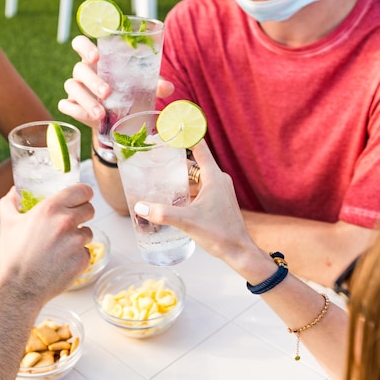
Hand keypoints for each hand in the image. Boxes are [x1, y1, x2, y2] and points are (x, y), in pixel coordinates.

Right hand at [0, 183, 94, 304]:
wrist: (17, 288)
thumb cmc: (12, 256)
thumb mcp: (7, 223)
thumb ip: (10, 202)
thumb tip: (13, 192)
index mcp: (51, 208)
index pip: (83, 190)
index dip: (83, 194)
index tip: (80, 199)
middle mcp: (66, 222)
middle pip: (90, 209)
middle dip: (82, 214)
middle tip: (69, 223)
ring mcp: (76, 242)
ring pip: (89, 232)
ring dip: (79, 236)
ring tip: (60, 246)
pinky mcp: (82, 260)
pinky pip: (86, 252)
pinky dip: (77, 255)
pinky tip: (61, 261)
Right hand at [58, 35, 174, 128]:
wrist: (117, 117)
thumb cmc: (128, 92)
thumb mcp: (141, 86)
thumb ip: (153, 84)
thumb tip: (168, 88)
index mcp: (97, 58)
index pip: (80, 43)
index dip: (84, 46)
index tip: (96, 56)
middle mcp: (83, 70)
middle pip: (78, 69)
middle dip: (92, 81)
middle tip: (107, 93)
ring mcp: (75, 87)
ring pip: (71, 88)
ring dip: (85, 100)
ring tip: (100, 114)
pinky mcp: (72, 105)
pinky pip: (66, 105)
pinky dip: (76, 111)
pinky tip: (89, 119)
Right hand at [133, 141, 253, 260]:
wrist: (238, 251)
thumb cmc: (220, 234)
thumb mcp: (187, 222)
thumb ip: (162, 213)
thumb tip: (140, 206)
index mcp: (213, 177)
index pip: (198, 147)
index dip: (185, 135)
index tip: (171, 127)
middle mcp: (217, 180)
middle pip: (193, 162)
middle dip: (175, 159)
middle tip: (155, 157)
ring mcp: (218, 190)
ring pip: (195, 176)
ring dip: (179, 176)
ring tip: (159, 177)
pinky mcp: (217, 201)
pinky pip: (198, 188)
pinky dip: (185, 189)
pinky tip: (171, 197)